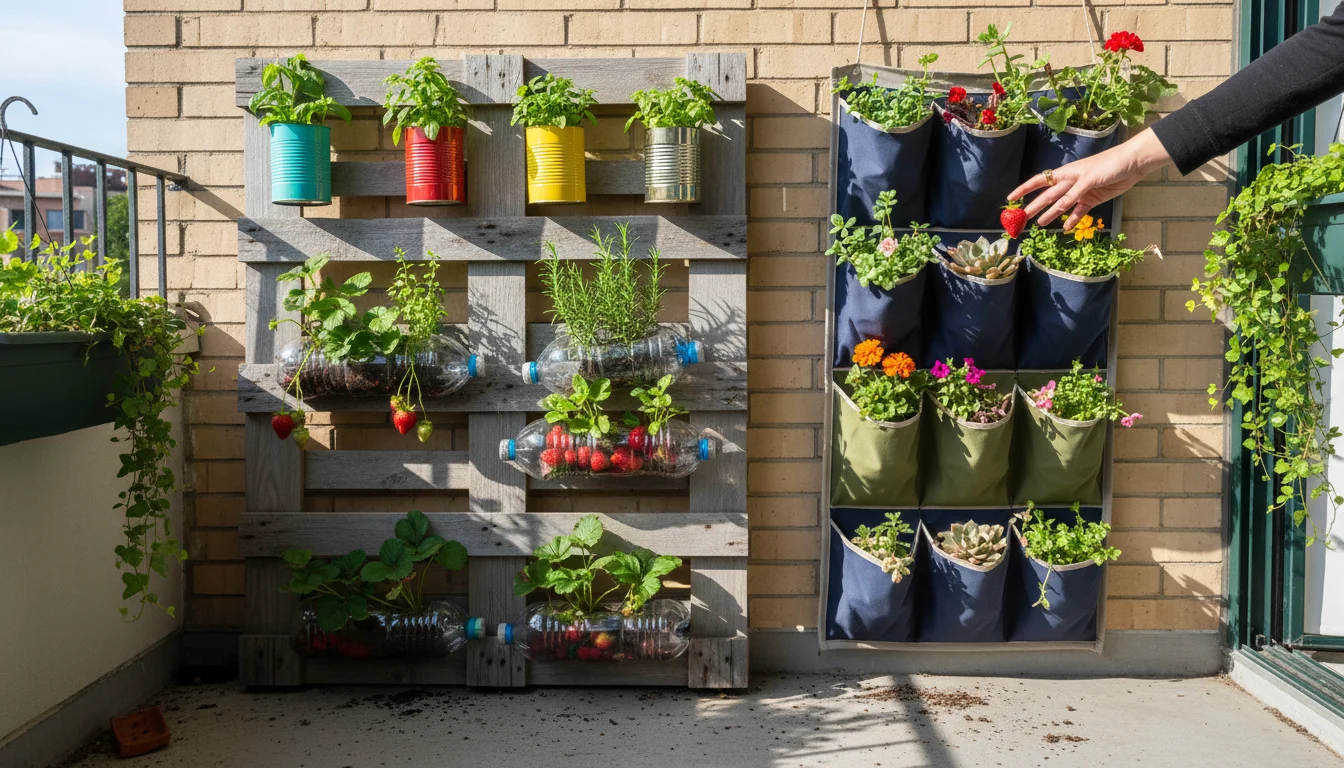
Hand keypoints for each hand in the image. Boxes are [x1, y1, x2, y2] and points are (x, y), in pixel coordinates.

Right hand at [1008, 129, 1173, 230]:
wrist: (1132, 164)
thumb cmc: (1109, 165)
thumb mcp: (1088, 180)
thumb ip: (1072, 195)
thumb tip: (1056, 209)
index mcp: (1065, 174)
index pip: (1039, 182)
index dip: (1024, 190)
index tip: (1010, 199)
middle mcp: (1070, 183)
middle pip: (1048, 196)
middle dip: (1034, 206)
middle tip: (1021, 219)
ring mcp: (1080, 192)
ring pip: (1061, 206)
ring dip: (1051, 214)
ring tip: (1039, 224)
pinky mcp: (1092, 199)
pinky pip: (1078, 212)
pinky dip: (1071, 219)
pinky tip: (1064, 228)